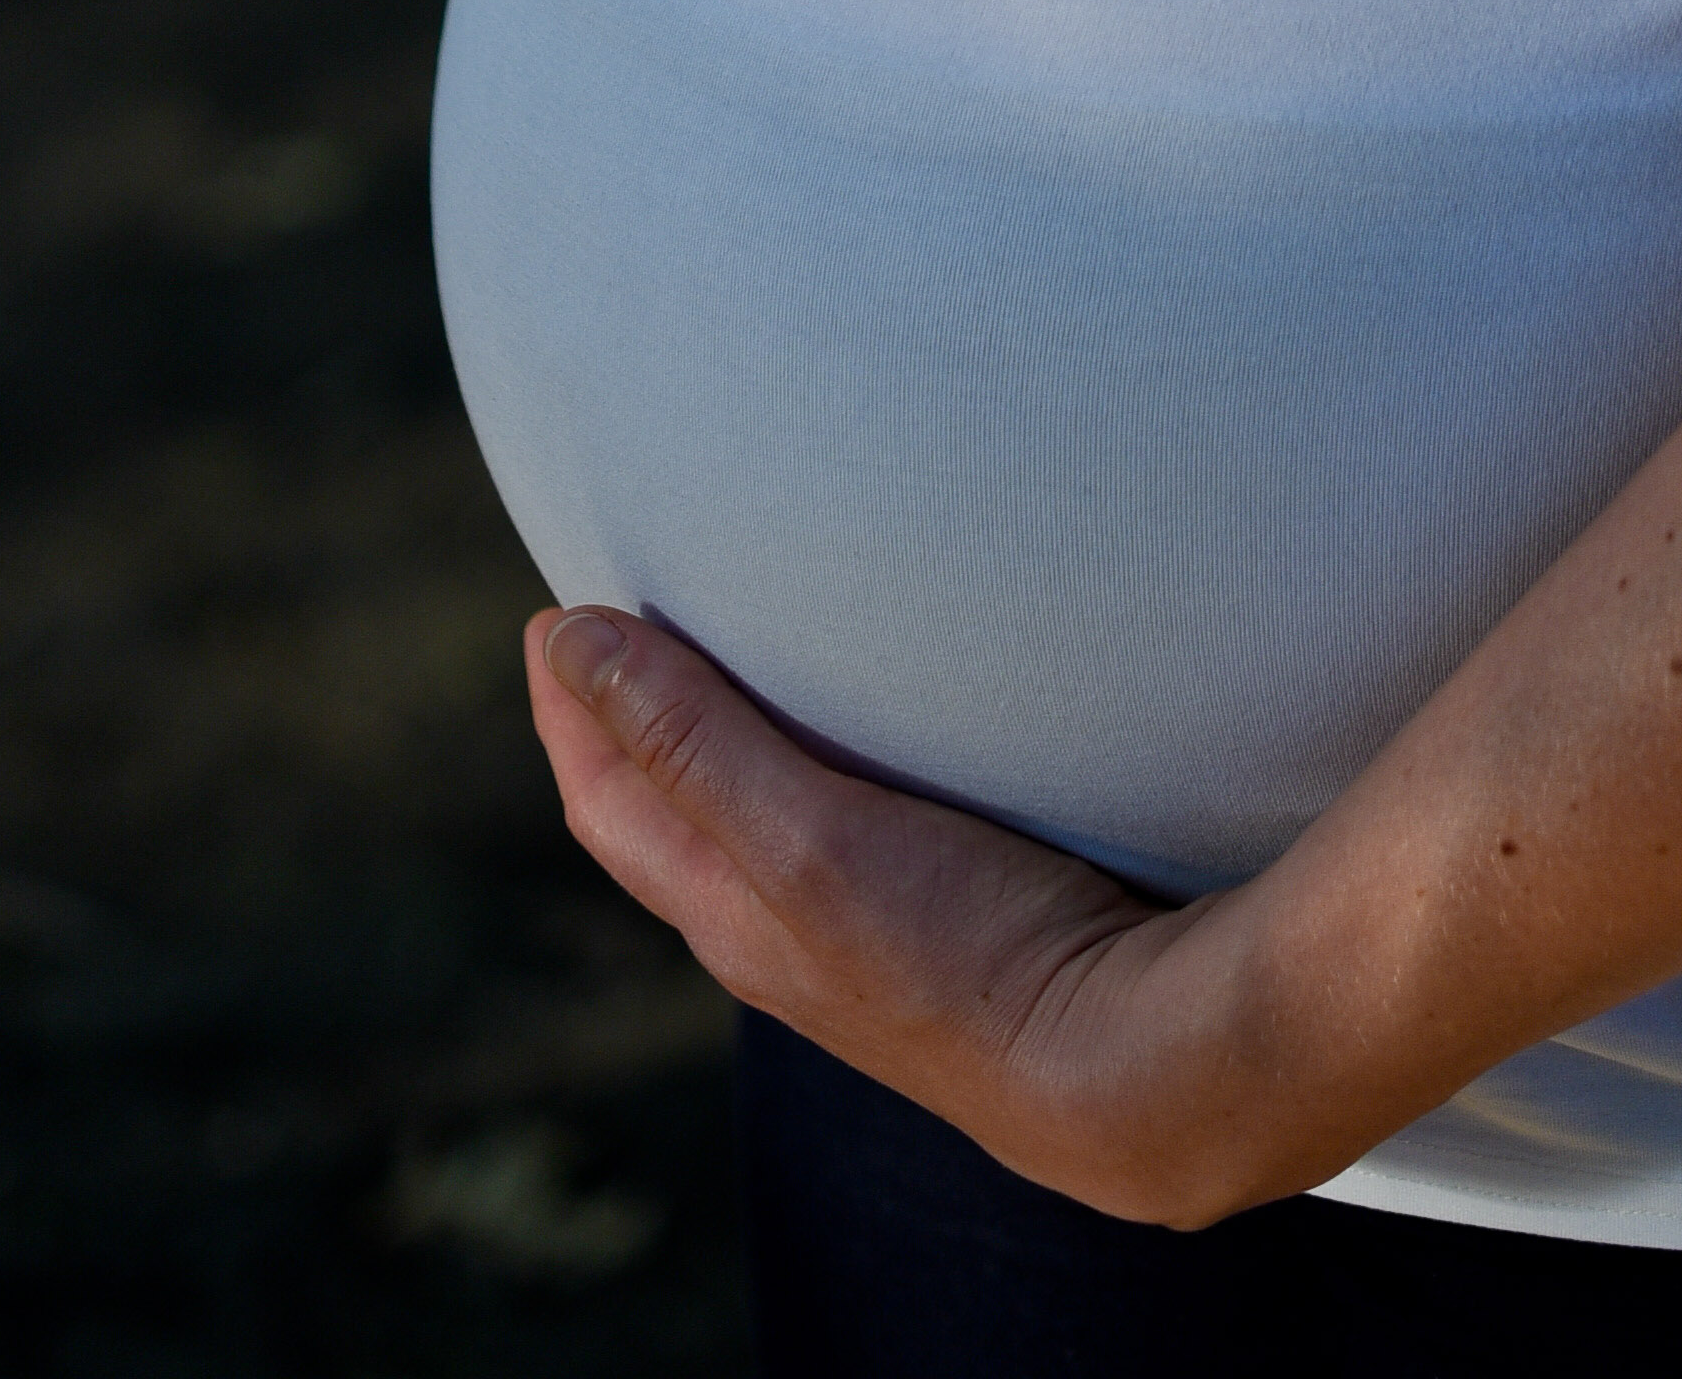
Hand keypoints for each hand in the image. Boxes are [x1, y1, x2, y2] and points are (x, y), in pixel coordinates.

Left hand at [529, 609, 1304, 1229]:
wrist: (1125, 1068)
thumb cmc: (965, 954)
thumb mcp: (809, 837)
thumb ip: (693, 740)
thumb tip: (569, 641)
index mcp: (730, 918)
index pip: (608, 803)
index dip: (570, 709)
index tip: (556, 614)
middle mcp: (780, 939)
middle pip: (667, 822)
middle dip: (626, 728)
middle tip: (617, 630)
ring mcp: (862, 943)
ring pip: (752, 832)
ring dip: (717, 750)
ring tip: (726, 670)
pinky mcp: (941, 929)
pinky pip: (836, 839)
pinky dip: (809, 773)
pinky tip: (865, 750)